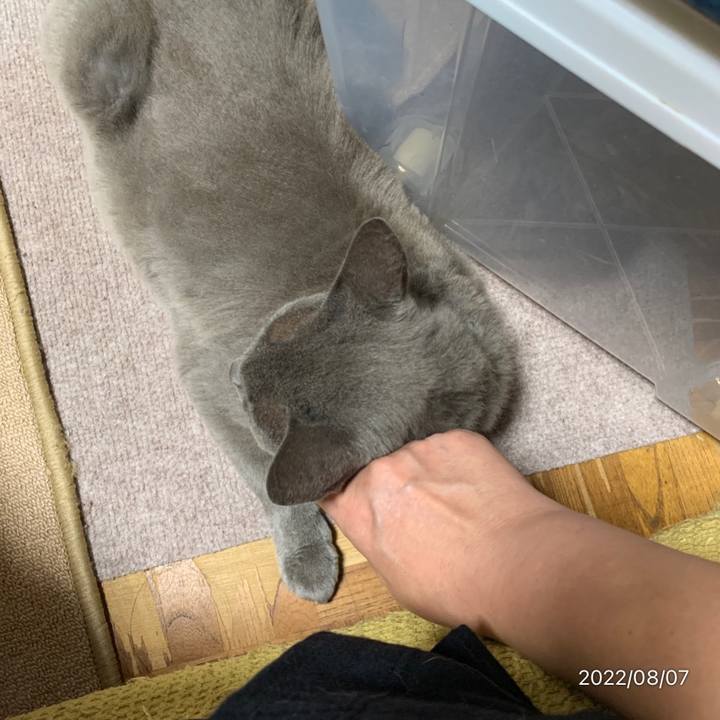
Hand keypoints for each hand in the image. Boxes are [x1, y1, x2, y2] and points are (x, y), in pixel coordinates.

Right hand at [320, 429, 562, 635]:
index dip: (349, 493)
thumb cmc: (455, 588)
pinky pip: (450, 447)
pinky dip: (460, 464)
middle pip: (378, 468)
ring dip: (428, 472)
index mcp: (357, 506)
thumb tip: (387, 525)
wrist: (516, 566)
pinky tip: (477, 489)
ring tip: (457, 501)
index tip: (365, 501)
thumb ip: (377, 538)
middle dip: (394, 484)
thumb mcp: (396, 580)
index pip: (333, 487)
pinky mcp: (457, 438)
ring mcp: (420, 448)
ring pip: (416, 455)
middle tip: (423, 508)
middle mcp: (381, 468)